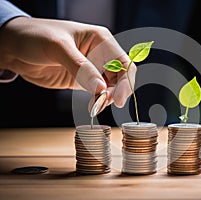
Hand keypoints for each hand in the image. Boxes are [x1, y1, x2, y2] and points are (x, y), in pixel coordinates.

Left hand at [0, 17, 135, 107]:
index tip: (118, 99)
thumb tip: (100, 88)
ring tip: (96, 106)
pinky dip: (98, 101)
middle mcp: (100, 54)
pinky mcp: (83, 80)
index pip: (123, 62)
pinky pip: (98, 92)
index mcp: (100, 39)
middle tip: (103, 103)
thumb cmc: (35, 36)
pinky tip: (93, 106)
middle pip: (120, 76)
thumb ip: (80, 67)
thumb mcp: (58, 47)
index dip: (125, 81)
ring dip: (107, 99)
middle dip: (117, 92)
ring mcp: (92, 68)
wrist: (14, 47)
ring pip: (111, 87)